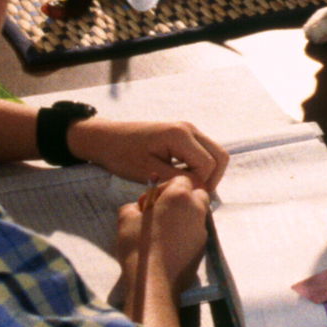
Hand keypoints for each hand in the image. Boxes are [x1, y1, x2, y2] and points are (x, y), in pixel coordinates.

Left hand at [71, 118, 228, 192]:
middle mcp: (189, 129)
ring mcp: (188, 130)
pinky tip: (182, 179)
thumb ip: (177, 180)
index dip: (201, 185)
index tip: (183, 197)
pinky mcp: (183, 135)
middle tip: (192, 195)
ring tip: (187, 189)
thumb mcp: (149, 172)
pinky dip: (200, 167)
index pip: (208, 165)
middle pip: (220, 156)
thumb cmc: (123, 156)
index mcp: (180, 135)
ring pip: (214, 154)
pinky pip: (203, 152)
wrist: (107, 139)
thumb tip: (200, 190)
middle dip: (212, 179)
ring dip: (207, 173)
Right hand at [109, 176, 210, 313]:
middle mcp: (196, 210)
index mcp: (180, 197)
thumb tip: (139, 208)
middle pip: (196, 194)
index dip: (164, 188)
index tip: (151, 203)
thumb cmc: (138, 247)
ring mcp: (202, 230)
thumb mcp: (126, 219)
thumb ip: (133, 206)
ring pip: (197, 214)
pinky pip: (196, 233)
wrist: (153, 284)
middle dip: (182, 199)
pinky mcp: (203, 249)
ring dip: (184, 217)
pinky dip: (186, 234)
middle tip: (161, 213)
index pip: (181, 179)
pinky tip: (169, 246)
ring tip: (163, 231)